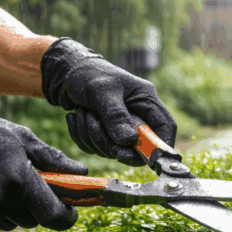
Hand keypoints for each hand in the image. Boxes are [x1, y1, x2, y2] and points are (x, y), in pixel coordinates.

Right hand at [0, 88, 87, 231]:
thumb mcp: (22, 139)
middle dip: (34, 207)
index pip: (54, 216)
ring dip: (10, 211)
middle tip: (23, 185)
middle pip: (33, 221)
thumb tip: (82, 173)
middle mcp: (1, 199)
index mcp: (21, 179)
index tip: (68, 211)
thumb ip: (53, 159)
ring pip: (10, 224)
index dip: (65, 217)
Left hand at [40, 37, 176, 166]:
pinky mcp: (104, 133)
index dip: (160, 146)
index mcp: (145, 100)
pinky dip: (82, 136)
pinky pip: (96, 148)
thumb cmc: (88, 73)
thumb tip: (128, 141)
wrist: (66, 73)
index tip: (144, 158)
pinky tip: (75, 117)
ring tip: (81, 112)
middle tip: (93, 123)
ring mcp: (120, 126)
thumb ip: (115, 115)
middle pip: (136, 147)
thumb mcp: (102, 91)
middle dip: (111, 142)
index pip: (165, 127)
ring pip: (112, 150)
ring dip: (92, 136)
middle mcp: (137, 115)